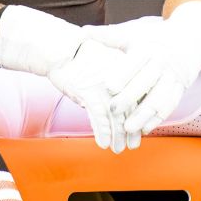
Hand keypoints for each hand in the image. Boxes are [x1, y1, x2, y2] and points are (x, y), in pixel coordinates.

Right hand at [46, 39, 139, 154]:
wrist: (60, 51)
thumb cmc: (80, 59)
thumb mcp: (103, 69)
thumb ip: (114, 86)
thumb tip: (119, 106)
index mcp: (126, 70)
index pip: (138, 98)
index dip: (139, 117)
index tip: (139, 130)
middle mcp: (119, 78)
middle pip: (131, 109)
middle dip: (131, 130)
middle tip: (132, 145)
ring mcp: (104, 85)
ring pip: (116, 116)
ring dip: (118, 136)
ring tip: (118, 149)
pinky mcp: (88, 91)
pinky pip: (99, 117)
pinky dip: (102, 132)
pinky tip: (103, 143)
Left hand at [86, 2, 200, 140]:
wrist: (188, 39)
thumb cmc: (152, 37)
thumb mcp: (132, 33)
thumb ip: (108, 36)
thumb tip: (82, 31)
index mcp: (147, 48)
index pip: (134, 62)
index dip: (122, 75)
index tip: (107, 87)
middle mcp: (161, 63)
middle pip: (146, 82)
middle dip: (130, 98)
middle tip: (113, 110)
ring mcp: (172, 77)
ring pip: (159, 98)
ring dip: (144, 115)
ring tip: (128, 128)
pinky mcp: (180, 89)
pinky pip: (170, 106)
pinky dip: (157, 119)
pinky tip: (144, 129)